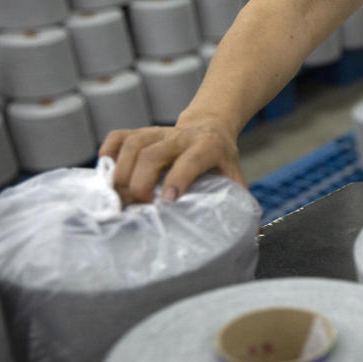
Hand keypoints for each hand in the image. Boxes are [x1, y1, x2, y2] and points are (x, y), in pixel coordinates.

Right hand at [98, 115, 243, 203]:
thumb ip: (241, 201)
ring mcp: (158, 132)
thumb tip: (256, 233)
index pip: (190, 161)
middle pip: (152, 154)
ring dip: (121, 171)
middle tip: (136, 205)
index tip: (166, 201)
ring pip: (132, 145)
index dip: (177, 178)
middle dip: (140, 181)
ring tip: (118, 196)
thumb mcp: (234, 176)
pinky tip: (106, 173)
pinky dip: (108, 153)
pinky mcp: (140, 131)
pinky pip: (118, 136)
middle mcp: (180, 137)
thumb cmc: (221, 161)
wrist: (210, 127)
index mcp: (207, 148)